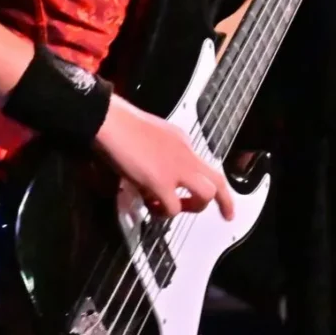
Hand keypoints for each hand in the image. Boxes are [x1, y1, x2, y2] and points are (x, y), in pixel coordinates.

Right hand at [95, 95, 233, 219]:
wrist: (110, 120)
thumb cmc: (120, 124)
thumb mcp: (151, 135)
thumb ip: (161, 152)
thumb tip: (154, 170)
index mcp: (182, 141)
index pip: (203, 162)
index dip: (210, 180)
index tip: (218, 193)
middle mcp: (185, 154)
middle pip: (217, 180)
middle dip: (224, 200)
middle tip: (225, 214)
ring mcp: (175, 169)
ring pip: (205, 194)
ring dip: (192, 207)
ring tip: (173, 209)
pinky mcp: (161, 183)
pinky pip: (173, 207)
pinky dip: (165, 212)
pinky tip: (152, 207)